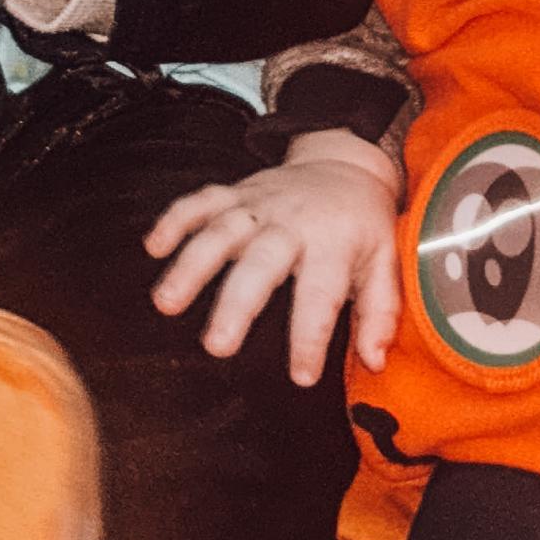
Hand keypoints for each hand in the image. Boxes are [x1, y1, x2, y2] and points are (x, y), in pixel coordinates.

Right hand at [146, 129, 403, 386]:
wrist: (344, 163)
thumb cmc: (362, 224)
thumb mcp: (386, 263)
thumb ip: (380, 313)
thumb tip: (374, 362)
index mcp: (334, 244)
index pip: (322, 294)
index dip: (310, 337)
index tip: (300, 376)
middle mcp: (292, 223)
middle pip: (260, 263)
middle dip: (236, 304)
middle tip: (216, 346)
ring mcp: (259, 206)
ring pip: (220, 231)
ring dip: (191, 265)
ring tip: (166, 303)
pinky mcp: (235, 194)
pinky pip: (200, 201)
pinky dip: (175, 220)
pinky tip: (153, 248)